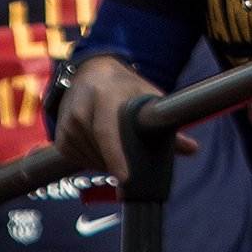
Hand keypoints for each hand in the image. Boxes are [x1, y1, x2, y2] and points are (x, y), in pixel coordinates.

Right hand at [50, 53, 191, 181]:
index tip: (126, 177)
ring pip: (91, 161)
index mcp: (104, 96)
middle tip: (136, 163)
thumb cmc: (124, 87)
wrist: (92, 74)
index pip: (107, 130)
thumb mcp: (147, 97)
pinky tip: (103, 149)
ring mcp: (66, 125)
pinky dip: (94, 162)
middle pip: (102, 152)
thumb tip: (192, 149)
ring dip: (108, 163)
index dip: (116, 155)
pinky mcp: (60, 138)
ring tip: (119, 148)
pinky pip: (79, 161)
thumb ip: (165, 124)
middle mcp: (80, 110)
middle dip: (120, 163)